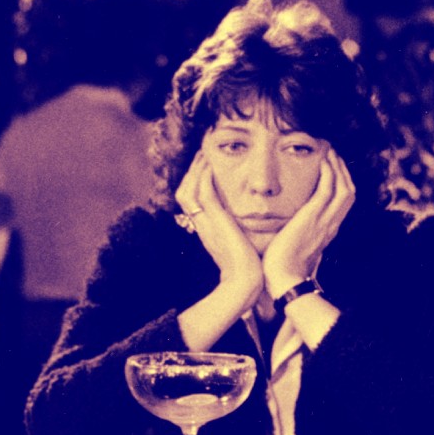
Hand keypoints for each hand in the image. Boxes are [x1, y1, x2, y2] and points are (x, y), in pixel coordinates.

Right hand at [176, 148, 261, 304]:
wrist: (245, 282)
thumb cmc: (248, 266)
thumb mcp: (239, 243)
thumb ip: (238, 229)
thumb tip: (249, 220)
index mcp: (206, 229)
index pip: (190, 199)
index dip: (193, 181)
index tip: (204, 165)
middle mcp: (201, 224)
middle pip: (184, 191)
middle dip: (191, 170)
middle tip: (201, 153)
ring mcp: (206, 223)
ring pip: (189, 189)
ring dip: (195, 169)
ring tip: (204, 153)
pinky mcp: (216, 222)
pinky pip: (203, 194)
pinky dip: (204, 178)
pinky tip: (210, 165)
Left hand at [263, 149, 353, 296]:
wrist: (284, 279)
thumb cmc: (284, 267)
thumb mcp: (296, 247)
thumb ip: (298, 235)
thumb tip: (286, 228)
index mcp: (328, 231)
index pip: (343, 203)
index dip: (342, 183)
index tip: (333, 168)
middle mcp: (331, 224)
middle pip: (349, 192)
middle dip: (344, 170)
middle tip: (334, 153)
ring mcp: (325, 220)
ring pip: (343, 187)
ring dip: (338, 167)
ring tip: (330, 151)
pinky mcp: (314, 217)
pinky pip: (328, 189)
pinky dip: (329, 173)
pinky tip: (323, 160)